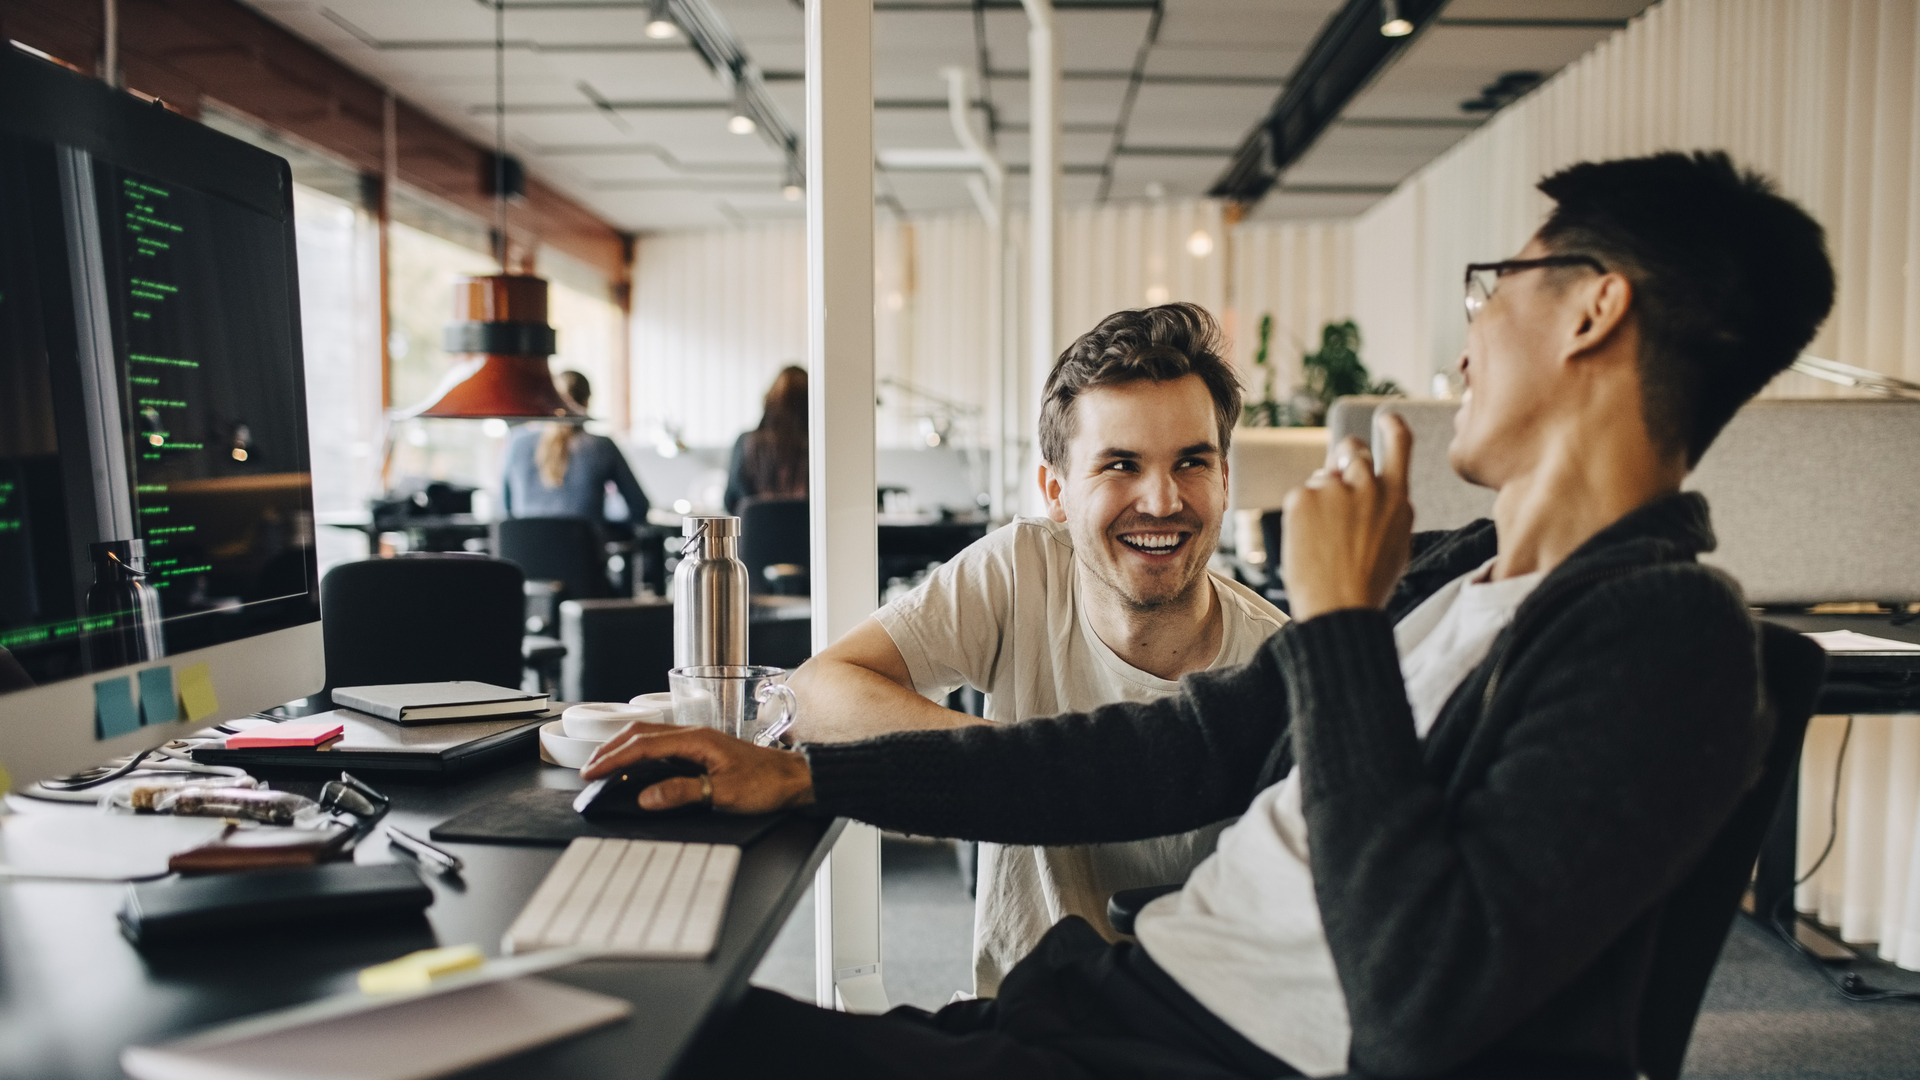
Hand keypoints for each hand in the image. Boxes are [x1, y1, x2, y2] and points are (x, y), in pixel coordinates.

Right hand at [581, 721, 815, 813]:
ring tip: (603, 765)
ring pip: (650, 736)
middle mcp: (695, 734)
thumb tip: (646, 797)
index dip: (614, 759)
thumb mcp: (724, 795)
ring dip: (623, 748)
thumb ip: (683, 793)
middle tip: (588, 769)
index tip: (593, 772)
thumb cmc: (767, 785)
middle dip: (610, 749)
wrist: (795, 779)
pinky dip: (639, 752)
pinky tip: (635, 765)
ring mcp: (698, 740)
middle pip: (640, 733)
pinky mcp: (702, 749)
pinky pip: (662, 744)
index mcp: (697, 740)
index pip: (643, 745)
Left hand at [1281, 413, 1413, 620]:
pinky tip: (1309, 543)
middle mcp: (1368, 485)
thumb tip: (1377, 486)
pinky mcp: (1303, 497)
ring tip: (1325, 538)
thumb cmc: (1369, 584)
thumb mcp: (1398, 543)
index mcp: (1398, 497)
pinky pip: (1301, 496)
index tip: (1386, 418)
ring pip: (1324, 477)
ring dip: (1323, 496)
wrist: (1340, 607)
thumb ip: (1389, 509)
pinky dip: (1302, 516)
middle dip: (1344, 459)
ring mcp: (1334, 489)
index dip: (1391, 426)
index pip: (1399, 442)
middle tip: (1336, 485)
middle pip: (1352, 450)